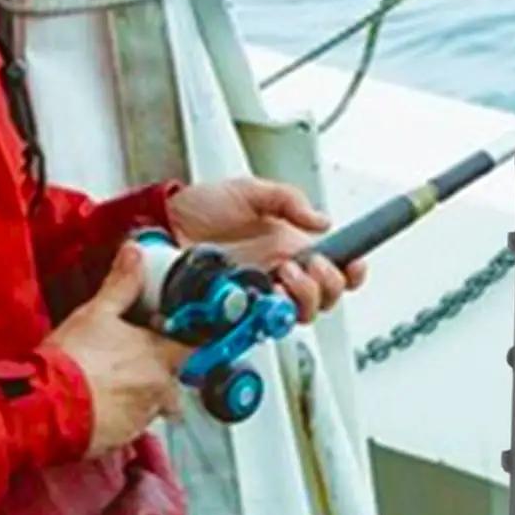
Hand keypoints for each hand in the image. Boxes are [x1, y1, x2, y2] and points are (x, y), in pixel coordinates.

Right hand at [45, 241, 191, 455]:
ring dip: (140, 394)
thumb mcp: (96, 312)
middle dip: (157, 370)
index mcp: (160, 356)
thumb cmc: (70, 360)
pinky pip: (131, 426)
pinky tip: (100, 405)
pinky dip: (121, 417)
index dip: (183, 340)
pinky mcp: (123, 439)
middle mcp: (159, 388)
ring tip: (111, 384)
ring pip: (153, 403)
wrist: (42, 407)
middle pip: (172, 377)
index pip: (192, 347)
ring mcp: (143, 416)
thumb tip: (135, 253)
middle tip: (130, 361)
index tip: (173, 336)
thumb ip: (122, 284)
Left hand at [166, 175, 365, 325]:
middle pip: (324, 299)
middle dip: (327, 284)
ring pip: (298, 316)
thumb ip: (289, 200)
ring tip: (286, 274)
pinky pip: (260, 324)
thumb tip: (321, 221)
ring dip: (302, 298)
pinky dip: (269, 313)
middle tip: (311, 264)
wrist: (162, 222)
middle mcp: (278, 275)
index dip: (350, 272)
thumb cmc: (201, 206)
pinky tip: (265, 293)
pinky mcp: (232, 311)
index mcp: (290, 248)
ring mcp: (256, 295)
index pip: (334, 269)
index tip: (353, 264)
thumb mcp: (251, 191)